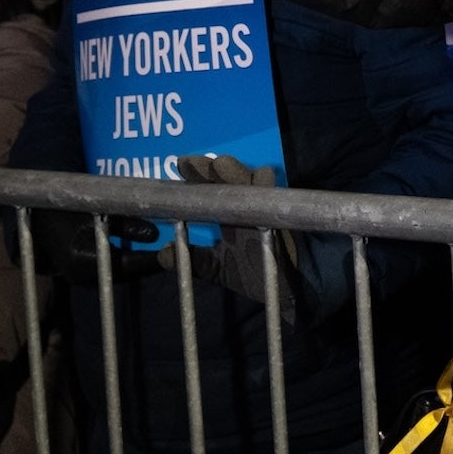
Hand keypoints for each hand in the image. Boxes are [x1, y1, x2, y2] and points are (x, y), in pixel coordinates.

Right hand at [26, 208, 163, 285]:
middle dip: (151, 264)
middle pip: (126, 273)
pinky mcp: (84, 275)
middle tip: (177, 254)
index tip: (173, 254)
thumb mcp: (94, 212)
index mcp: (82, 260)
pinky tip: (146, 254)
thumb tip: (153, 234)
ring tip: (167, 254)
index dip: (151, 260)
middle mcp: (82, 275)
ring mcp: (82, 278)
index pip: (126, 265)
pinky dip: (130, 263)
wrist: (38, 219)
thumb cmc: (64, 210)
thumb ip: (123, 223)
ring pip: (120, 273)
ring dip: (142, 265)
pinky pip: (112, 271)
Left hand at [157, 154, 304, 318]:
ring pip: (252, 177)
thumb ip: (195, 262)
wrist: (288, 290)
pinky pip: (275, 194)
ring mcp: (266, 206)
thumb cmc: (255, 274)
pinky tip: (257, 179)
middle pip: (230, 175)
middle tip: (191, 163)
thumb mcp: (219, 269)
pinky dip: (264, 186)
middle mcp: (247, 205)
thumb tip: (163, 254)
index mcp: (230, 212)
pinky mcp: (283, 213)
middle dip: (211, 167)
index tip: (180, 165)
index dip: (196, 174)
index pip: (211, 186)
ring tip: (220, 166)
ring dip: (236, 171)